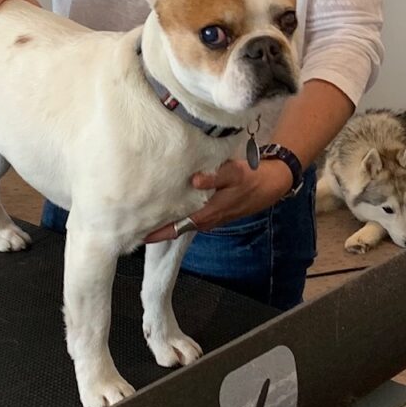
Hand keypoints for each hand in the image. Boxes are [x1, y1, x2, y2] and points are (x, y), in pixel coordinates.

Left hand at [145, 158, 293, 242]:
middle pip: (177, 227)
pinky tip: (168, 204)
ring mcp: (211, 216)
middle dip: (157, 227)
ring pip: (183, 221)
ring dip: (166, 220)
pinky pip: (191, 214)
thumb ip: (215, 177)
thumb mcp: (235, 173)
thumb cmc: (251, 178)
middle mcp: (207, 218)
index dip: (158, 232)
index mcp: (209, 212)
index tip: (138, 233)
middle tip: (134, 222)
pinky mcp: (214, 209)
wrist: (271, 183)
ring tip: (145, 214)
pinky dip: (178, 212)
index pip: (177, 227)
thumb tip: (195, 180)